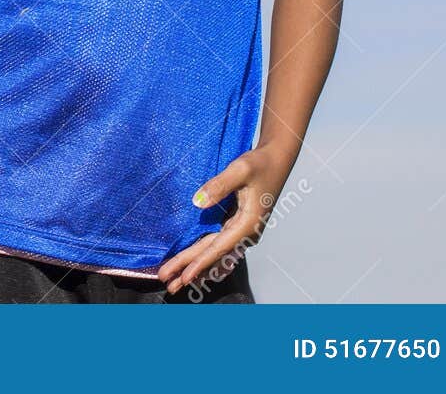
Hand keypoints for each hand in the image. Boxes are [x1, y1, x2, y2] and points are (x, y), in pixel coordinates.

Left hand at [156, 142, 295, 294]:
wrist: (276, 159)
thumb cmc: (259, 164)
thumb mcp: (239, 170)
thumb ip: (219, 186)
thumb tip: (197, 202)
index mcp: (248, 224)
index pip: (218, 247)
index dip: (200, 262)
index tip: (184, 276)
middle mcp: (245, 233)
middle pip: (213, 255)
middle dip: (190, 271)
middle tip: (169, 285)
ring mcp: (241, 231)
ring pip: (213, 253)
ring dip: (194, 267)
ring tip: (175, 281)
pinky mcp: (236, 225)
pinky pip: (216, 245)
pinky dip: (203, 257)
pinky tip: (193, 268)